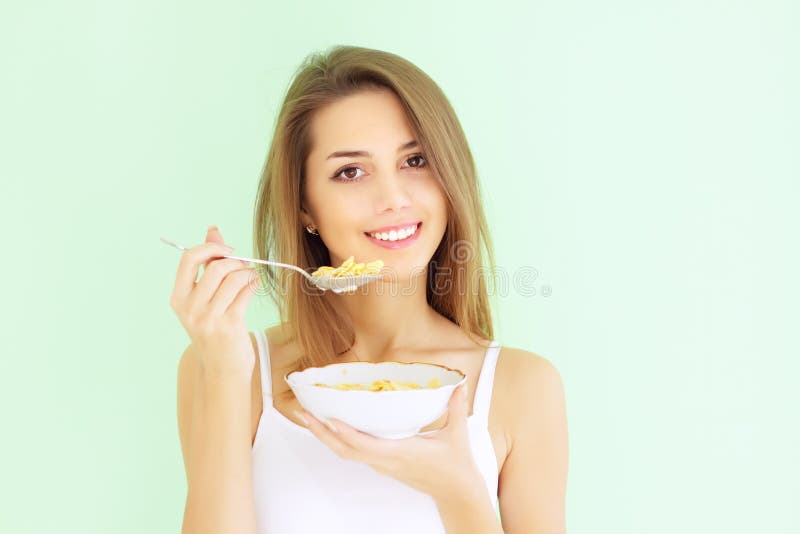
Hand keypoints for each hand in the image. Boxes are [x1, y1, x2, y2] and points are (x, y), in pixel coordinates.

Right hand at [169, 225, 259, 377]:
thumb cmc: (214, 328)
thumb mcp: (204, 298)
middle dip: (235, 261)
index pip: (189, 258)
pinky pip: (246, 291)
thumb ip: (207, 263)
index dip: (211, 248)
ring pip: (234, 277)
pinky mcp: (229, 325)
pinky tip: (254, 285)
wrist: (221, 369)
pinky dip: (254, 283)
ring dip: (248, 272)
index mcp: (178, 297)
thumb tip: (213, 230)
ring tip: (250, 278)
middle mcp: (190, 307)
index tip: (227, 250)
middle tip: (244, 267)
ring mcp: (209, 317)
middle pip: (216, 266)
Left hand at [297, 382, 482, 499]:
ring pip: (346, 453)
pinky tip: (332, 426)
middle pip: (345, 451)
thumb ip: (457, 407)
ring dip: (325, 436)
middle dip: (321, 433)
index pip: (366, 446)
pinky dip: (339, 439)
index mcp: (401, 453)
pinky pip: (354, 453)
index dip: (346, 434)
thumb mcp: (457, 434)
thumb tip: (458, 384)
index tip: (330, 419)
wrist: (456, 494)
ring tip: (310, 416)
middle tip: (304, 413)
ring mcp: (382, 465)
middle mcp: (386, 461)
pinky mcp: (382, 465)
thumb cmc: (455, 468)